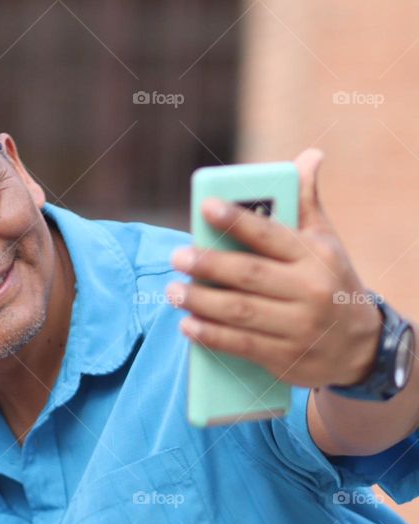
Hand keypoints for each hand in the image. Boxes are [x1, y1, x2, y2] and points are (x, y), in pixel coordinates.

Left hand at [167, 148, 381, 388]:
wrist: (359, 347)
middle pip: (249, 275)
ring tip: (172, 291)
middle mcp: (309, 291)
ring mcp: (298, 327)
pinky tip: (187, 326)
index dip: (237, 220)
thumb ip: (307, 203)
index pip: (271, 234)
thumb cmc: (331, 282)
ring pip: (240, 311)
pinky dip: (211, 336)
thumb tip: (309, 156)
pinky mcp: (285, 358)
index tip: (205, 206)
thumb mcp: (326, 244)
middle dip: (208, 265)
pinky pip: (242, 345)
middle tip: (177, 256)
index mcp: (316, 256)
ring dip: (201, 302)